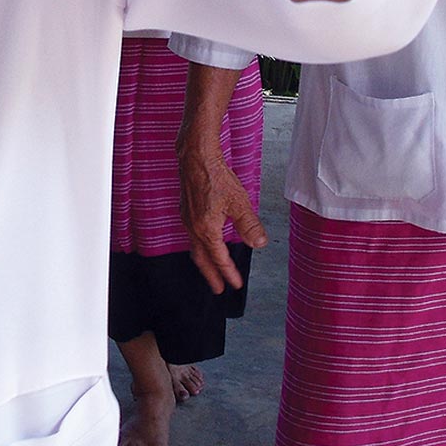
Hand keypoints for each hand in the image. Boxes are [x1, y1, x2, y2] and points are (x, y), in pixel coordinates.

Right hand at [179, 146, 267, 295]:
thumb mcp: (239, 203)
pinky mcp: (186, 209)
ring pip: (195, 247)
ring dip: (204, 261)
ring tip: (211, 268)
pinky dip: (200, 246)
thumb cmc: (215, 176)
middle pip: (202, 258)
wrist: (195, 156)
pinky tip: (206, 241)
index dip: (228, 273)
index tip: (235, 284)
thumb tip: (259, 243)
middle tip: (218, 289)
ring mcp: (187, 218)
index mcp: (206, 229)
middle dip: (211, 275)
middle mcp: (193, 226)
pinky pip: (192, 235)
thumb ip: (249, 226)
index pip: (219, 258)